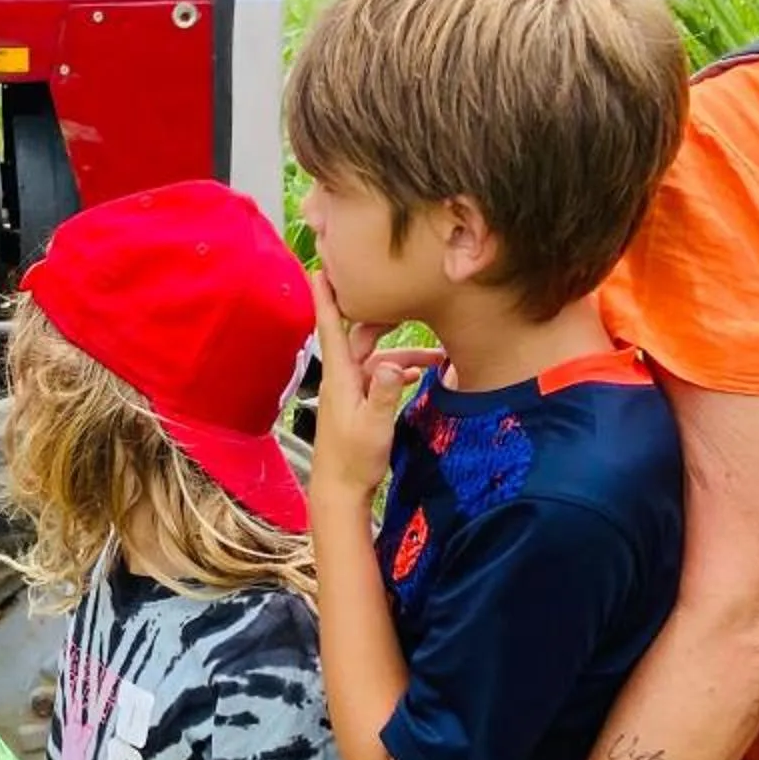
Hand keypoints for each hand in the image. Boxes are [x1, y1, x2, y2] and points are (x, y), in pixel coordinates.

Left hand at [309, 268, 435, 503]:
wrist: (340, 491)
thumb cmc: (354, 461)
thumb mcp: (374, 426)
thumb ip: (383, 394)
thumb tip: (393, 364)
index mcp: (340, 377)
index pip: (330, 327)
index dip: (325, 297)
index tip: (319, 268)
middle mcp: (342, 378)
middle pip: (362, 337)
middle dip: (385, 320)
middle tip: (407, 300)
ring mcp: (349, 391)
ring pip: (377, 359)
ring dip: (404, 355)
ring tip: (439, 357)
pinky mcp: (358, 403)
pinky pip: (379, 377)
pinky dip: (398, 371)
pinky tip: (417, 375)